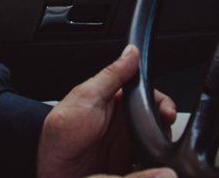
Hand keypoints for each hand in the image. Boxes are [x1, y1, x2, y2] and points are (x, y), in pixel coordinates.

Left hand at [38, 44, 175, 177]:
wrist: (51, 168)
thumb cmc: (62, 131)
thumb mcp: (86, 97)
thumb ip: (111, 75)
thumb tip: (130, 52)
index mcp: (118, 101)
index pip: (150, 97)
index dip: (162, 104)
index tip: (167, 113)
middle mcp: (125, 124)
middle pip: (158, 122)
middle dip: (163, 128)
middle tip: (161, 136)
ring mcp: (127, 147)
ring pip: (156, 144)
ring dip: (159, 149)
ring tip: (155, 155)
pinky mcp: (127, 168)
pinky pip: (147, 165)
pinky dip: (151, 166)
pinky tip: (148, 167)